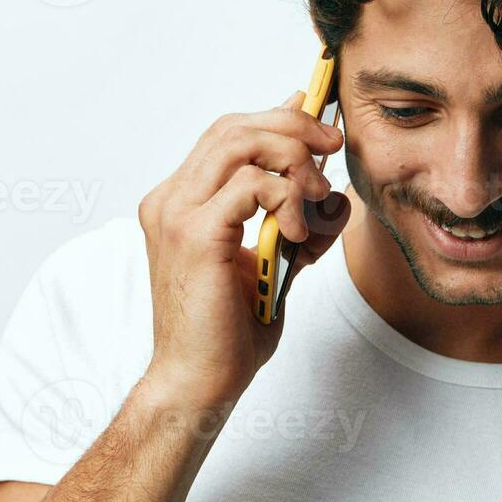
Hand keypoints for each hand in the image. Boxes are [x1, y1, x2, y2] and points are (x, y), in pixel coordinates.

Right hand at [136, 90, 350, 410]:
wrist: (198, 382)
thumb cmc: (229, 331)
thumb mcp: (274, 258)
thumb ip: (291, 215)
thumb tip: (326, 178)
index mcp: (178, 202)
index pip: (227, 135)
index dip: (276, 118)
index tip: (320, 126)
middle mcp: (170, 200)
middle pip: (234, 127)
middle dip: (293, 127)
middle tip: (331, 148)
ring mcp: (176, 214)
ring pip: (241, 143)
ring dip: (292, 159)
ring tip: (315, 194)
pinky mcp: (195, 234)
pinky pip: (251, 185)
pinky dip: (286, 198)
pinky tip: (296, 231)